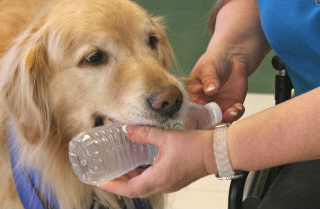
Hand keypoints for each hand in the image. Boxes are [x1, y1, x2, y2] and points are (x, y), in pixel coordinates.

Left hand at [98, 125, 213, 197]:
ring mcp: (170, 183)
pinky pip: (153, 182)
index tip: (101, 182)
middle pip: (136, 190)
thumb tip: (127, 130)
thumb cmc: (195, 146)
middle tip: (108, 175)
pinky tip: (138, 166)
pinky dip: (142, 177)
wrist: (217, 151)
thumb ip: (144, 134)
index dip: (114, 186)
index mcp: (159, 178)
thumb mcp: (166, 137)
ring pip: (144, 187)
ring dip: (131, 181)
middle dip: (120, 184)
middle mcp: (163, 184)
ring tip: (119, 170)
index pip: (130, 189)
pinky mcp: (174, 179)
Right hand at [186, 50, 246, 122]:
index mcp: (192, 96)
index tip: (203, 118)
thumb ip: (209, 79)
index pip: (190, 111)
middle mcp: (203, 105)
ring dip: (226, 120)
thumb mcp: (208, 67)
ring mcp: (217, 107)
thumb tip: (210, 90)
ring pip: (219, 122)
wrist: (231, 59)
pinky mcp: (231, 106)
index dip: (195, 118)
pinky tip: (239, 106)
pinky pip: (233, 116)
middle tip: (219, 121)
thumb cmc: (213, 61)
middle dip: (211, 124)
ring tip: (234, 110)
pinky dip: (237, 114)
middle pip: (204, 121)